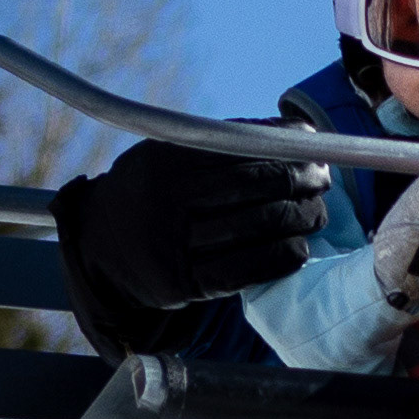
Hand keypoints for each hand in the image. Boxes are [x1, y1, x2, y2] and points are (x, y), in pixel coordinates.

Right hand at [50, 121, 330, 357]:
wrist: (97, 250)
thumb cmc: (153, 192)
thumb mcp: (174, 155)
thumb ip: (231, 141)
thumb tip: (302, 133)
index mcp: (166, 160)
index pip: (244, 150)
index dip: (289, 152)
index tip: (316, 155)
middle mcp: (167, 200)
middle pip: (255, 187)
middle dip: (300, 183)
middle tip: (322, 184)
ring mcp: (172, 245)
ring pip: (257, 227)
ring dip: (300, 219)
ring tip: (316, 214)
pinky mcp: (182, 284)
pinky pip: (246, 270)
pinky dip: (282, 257)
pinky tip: (299, 248)